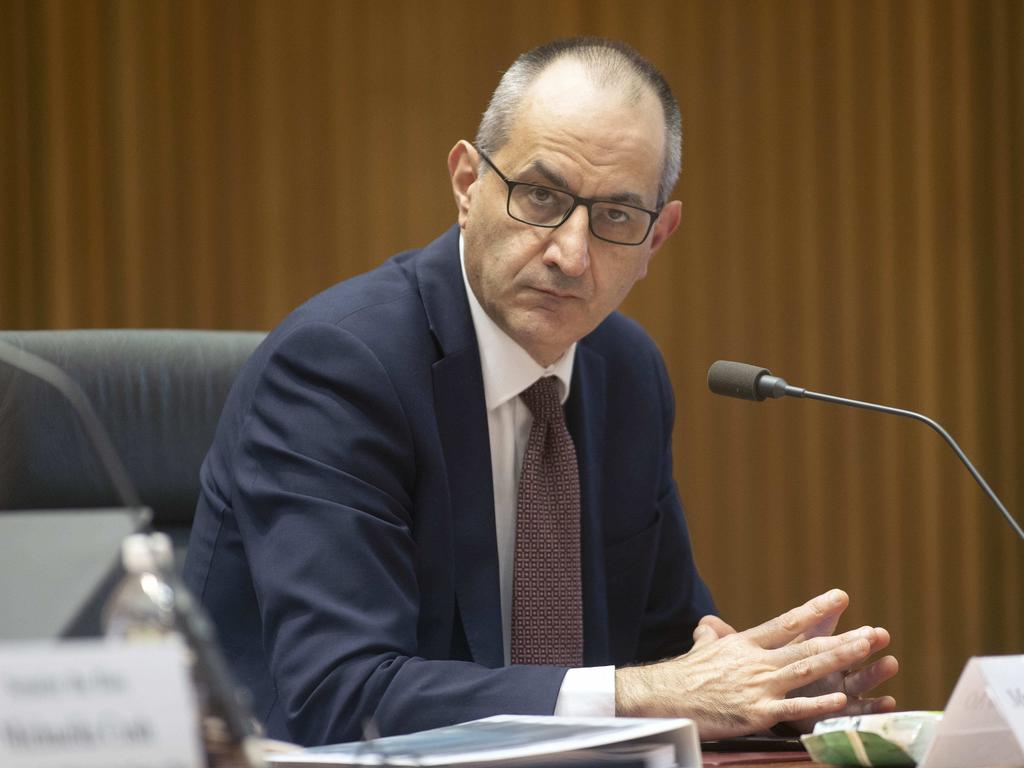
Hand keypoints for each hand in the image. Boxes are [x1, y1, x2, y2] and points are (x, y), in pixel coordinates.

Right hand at [694, 595, 899, 731]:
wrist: (664, 696)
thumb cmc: (682, 674)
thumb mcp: (701, 647)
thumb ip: (711, 634)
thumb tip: (709, 625)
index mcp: (746, 643)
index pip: (787, 622)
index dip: (815, 610)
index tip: (839, 598)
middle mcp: (757, 661)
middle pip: (806, 646)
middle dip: (842, 640)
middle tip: (872, 632)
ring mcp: (759, 686)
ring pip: (807, 670)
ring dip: (839, 660)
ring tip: (865, 651)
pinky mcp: (756, 712)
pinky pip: (793, 707)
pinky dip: (818, 704)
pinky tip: (840, 700)